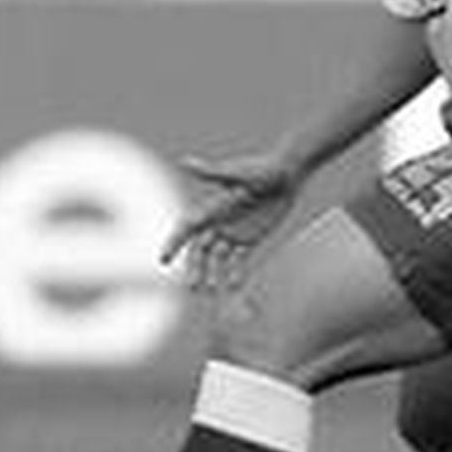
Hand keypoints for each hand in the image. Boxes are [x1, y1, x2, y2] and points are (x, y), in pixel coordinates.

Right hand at [161, 148, 303, 290]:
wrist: (287, 174)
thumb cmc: (262, 168)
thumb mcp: (236, 173)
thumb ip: (210, 172)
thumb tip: (184, 161)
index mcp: (210, 207)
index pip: (186, 229)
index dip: (173, 244)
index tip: (163, 260)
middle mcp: (218, 221)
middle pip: (200, 249)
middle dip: (194, 268)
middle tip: (192, 287)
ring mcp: (234, 230)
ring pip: (217, 258)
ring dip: (212, 274)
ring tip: (212, 290)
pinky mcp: (251, 237)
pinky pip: (239, 259)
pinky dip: (235, 272)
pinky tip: (234, 286)